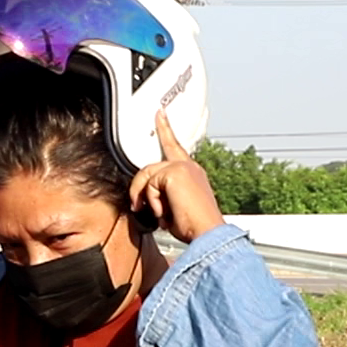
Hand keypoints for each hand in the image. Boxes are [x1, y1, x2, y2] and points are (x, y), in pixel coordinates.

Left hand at [128, 111, 223, 244]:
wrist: (208, 232)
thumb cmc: (196, 227)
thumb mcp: (176, 208)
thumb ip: (163, 195)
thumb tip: (143, 200)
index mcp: (192, 171)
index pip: (175, 147)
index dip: (166, 128)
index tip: (159, 114)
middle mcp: (188, 166)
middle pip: (150, 167)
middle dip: (139, 187)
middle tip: (138, 206)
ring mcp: (182, 167)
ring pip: (147, 177)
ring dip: (147, 199)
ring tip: (159, 216)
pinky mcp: (174, 172)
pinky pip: (150, 186)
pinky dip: (153, 203)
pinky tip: (165, 214)